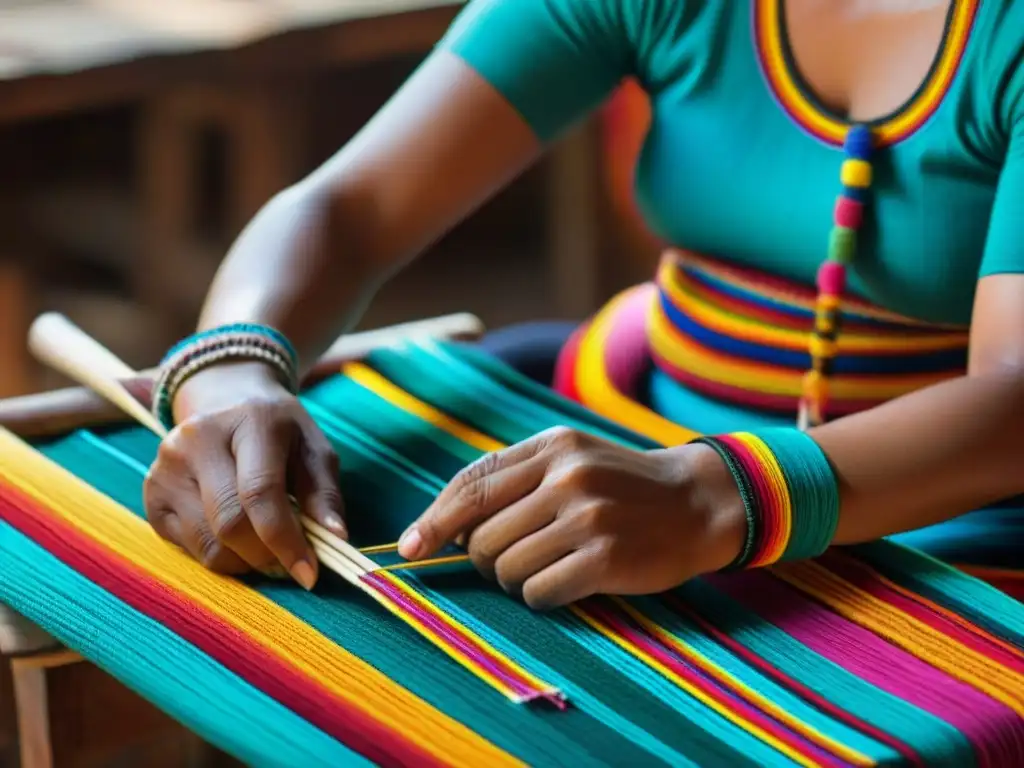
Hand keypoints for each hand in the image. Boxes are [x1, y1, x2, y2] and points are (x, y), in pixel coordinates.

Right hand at [143, 362, 345, 588]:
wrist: (224, 398)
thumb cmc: (278, 431)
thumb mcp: (313, 449)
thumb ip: (324, 494)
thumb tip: (336, 538)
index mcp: (249, 420)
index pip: (260, 492)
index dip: (286, 540)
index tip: (309, 574)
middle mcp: (198, 439)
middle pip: (230, 524)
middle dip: (266, 556)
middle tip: (289, 564)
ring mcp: (166, 466)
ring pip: (207, 544)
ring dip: (244, 561)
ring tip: (264, 546)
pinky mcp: (151, 492)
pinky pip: (187, 548)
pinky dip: (219, 555)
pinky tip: (234, 534)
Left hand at [398, 426, 744, 609]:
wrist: (697, 502)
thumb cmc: (621, 484)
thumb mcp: (571, 458)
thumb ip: (513, 478)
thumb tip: (446, 527)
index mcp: (551, 447)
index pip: (471, 485)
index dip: (433, 520)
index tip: (409, 548)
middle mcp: (566, 477)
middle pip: (481, 537)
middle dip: (485, 559)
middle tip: (511, 560)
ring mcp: (587, 517)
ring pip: (506, 569)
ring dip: (515, 580)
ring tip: (547, 568)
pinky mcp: (605, 559)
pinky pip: (539, 593)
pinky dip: (542, 597)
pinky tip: (567, 584)